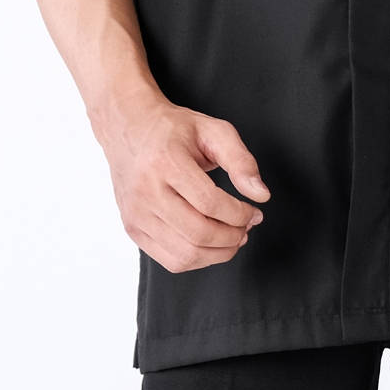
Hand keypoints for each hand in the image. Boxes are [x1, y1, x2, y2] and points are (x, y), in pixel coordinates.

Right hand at [97, 95, 270, 272]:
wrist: (130, 128)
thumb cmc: (171, 128)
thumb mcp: (213, 130)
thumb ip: (241, 160)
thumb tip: (260, 194)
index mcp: (165, 161)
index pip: (209, 203)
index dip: (239, 214)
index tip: (254, 212)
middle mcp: (145, 191)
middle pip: (198, 233)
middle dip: (232, 236)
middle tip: (247, 226)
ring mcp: (136, 214)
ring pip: (184, 255)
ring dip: (218, 253)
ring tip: (233, 237)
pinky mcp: (133, 228)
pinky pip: (169, 261)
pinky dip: (197, 259)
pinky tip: (211, 244)